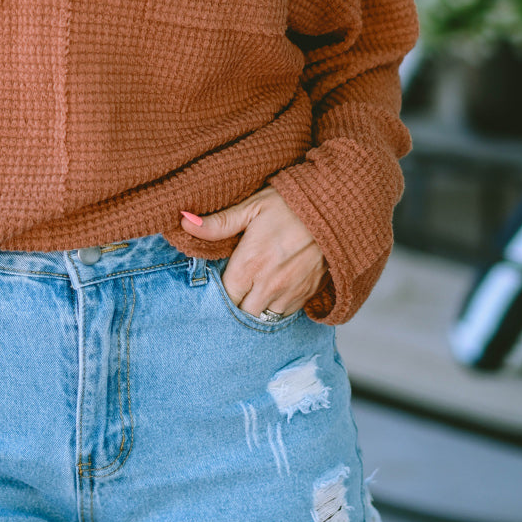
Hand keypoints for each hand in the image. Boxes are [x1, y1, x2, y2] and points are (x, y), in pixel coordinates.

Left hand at [179, 186, 326, 317]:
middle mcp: (268, 286)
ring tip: (252, 288)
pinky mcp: (307, 295)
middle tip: (234, 286)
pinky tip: (273, 288)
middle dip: (235, 303)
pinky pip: (285, 312)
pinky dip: (276, 305)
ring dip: (255, 307)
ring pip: (263, 316)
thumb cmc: (291, 204)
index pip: (223, 296)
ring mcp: (290, 293)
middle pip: (241, 313)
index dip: (217, 291)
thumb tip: (184, 222)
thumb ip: (218, 223)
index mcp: (250, 265)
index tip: (218, 280)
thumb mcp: (252, 206)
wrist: (337, 210)